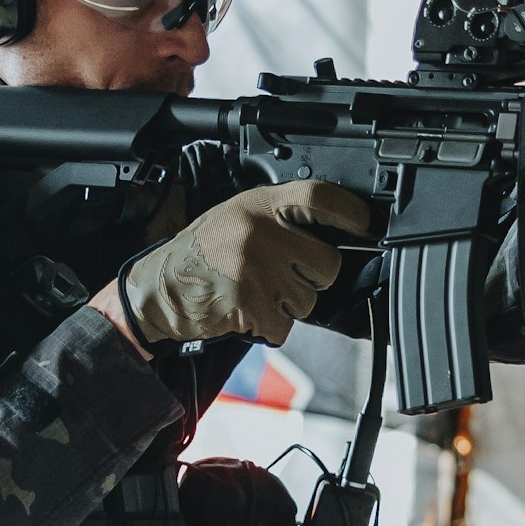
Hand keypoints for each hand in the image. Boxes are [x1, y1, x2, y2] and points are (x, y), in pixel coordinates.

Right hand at [119, 181, 372, 345]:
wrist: (158, 289)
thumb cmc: (200, 253)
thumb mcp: (236, 217)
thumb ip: (278, 218)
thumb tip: (330, 232)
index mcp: (259, 205)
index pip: (319, 197)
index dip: (351, 212)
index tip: (366, 225)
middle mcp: (261, 233)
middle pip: (326, 263)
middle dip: (313, 277)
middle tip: (282, 276)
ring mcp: (258, 270)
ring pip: (308, 300)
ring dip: (287, 305)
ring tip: (254, 292)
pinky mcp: (252, 305)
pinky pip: (285, 326)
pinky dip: (268, 328)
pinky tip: (245, 311)